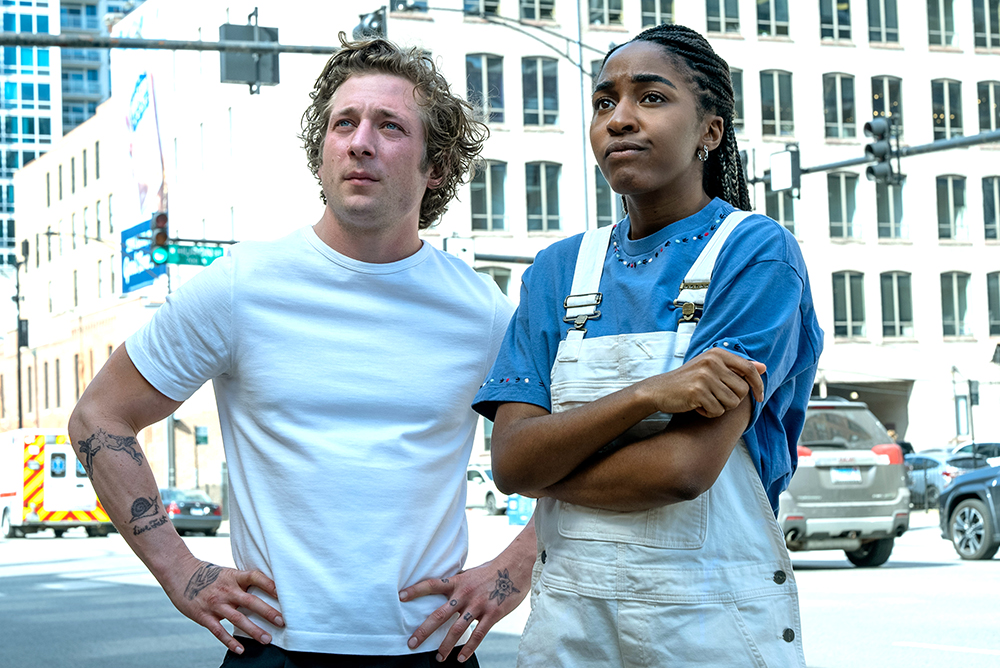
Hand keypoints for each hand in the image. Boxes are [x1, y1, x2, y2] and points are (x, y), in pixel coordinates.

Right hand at [166, 559, 283, 655]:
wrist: (179, 573)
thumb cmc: (206, 574)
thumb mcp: (226, 573)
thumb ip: (241, 582)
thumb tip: (264, 589)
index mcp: (233, 577)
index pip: (255, 577)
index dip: (270, 584)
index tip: (283, 593)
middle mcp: (226, 590)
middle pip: (250, 601)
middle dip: (267, 612)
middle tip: (282, 621)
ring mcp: (215, 604)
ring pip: (238, 619)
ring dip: (254, 630)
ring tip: (267, 639)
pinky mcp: (204, 616)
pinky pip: (219, 631)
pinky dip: (230, 641)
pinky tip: (241, 650)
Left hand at [399, 562, 528, 662]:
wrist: (515, 566)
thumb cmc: (492, 570)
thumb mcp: (471, 573)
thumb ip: (458, 583)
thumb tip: (445, 587)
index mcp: (458, 582)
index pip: (432, 585)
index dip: (416, 590)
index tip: (401, 597)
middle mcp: (464, 594)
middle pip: (439, 615)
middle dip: (423, 631)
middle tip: (411, 644)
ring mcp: (478, 605)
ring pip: (457, 629)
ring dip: (445, 646)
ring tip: (438, 658)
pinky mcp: (492, 614)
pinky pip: (478, 635)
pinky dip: (468, 648)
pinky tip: (460, 658)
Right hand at [640, 348, 765, 418]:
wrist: (659, 390)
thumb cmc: (688, 380)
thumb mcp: (712, 367)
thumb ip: (737, 367)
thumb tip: (763, 367)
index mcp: (717, 354)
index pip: (749, 369)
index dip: (758, 385)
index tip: (759, 397)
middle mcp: (712, 362)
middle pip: (742, 390)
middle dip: (732, 400)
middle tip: (716, 398)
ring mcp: (704, 376)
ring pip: (732, 403)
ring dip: (721, 407)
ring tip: (706, 401)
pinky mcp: (697, 392)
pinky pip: (717, 411)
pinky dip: (709, 413)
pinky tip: (697, 407)